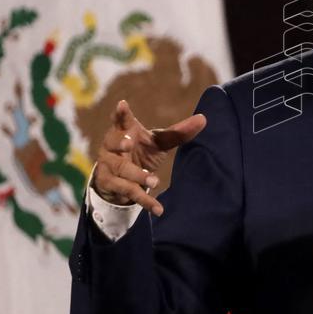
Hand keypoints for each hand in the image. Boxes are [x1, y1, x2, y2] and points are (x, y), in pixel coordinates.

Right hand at [92, 100, 206, 215]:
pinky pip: (128, 192)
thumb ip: (178, 133)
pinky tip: (159, 209)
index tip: (122, 104)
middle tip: (129, 144)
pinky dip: (145, 201)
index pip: (120, 119)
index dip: (121, 113)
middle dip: (120, 143)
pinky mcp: (110, 184)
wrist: (119, 177)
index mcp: (124, 130)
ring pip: (122, 170)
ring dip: (137, 176)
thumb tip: (204, 119)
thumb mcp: (158, 142)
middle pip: (113, 143)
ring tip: (155, 181)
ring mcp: (108, 165)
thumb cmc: (140, 150)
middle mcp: (111, 146)